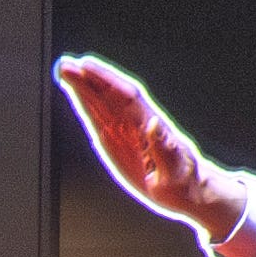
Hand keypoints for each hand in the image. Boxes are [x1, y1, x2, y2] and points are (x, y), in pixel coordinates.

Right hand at [54, 54, 255, 256]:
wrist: (191, 192)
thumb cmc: (185, 184)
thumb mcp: (177, 173)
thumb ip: (164, 149)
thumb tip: (154, 124)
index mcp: (151, 128)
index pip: (126, 98)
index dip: (107, 81)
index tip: (88, 67)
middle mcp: (137, 124)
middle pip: (111, 95)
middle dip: (89, 79)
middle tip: (66, 64)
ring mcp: (127, 131)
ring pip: (103, 104)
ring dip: (84, 87)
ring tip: (65, 71)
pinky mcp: (120, 141)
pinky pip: (101, 120)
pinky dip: (87, 105)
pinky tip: (75, 93)